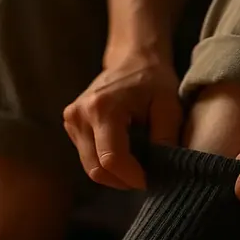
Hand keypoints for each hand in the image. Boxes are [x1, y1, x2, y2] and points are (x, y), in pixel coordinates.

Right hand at [63, 53, 182, 189]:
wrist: (132, 59)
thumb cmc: (154, 81)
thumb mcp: (169, 107)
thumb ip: (167, 138)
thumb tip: (164, 170)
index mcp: (102, 108)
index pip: (111, 159)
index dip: (131, 177)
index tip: (151, 181)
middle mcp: (80, 115)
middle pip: (96, 168)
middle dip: (122, 180)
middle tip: (146, 177)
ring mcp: (71, 120)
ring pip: (89, 167)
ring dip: (114, 175)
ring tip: (137, 167)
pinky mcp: (70, 125)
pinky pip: (86, 157)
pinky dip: (105, 164)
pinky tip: (124, 155)